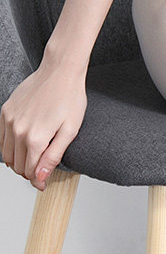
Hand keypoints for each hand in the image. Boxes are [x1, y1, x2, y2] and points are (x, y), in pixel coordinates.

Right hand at [0, 60, 86, 191]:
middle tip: (41, 167)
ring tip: (34, 155)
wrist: (61, 70)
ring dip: (18, 159)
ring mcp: (9, 120)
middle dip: (29, 171)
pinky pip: (2, 138)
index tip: (43, 183)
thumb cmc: (70, 96)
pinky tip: (24, 141)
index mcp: (35, 138)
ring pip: (7, 154)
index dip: (38, 180)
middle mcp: (18, 131)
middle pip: (17, 165)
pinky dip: (10, 145)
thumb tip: (39, 178)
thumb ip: (54, 156)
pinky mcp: (5, 111)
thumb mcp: (71, 129)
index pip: (30, 171)